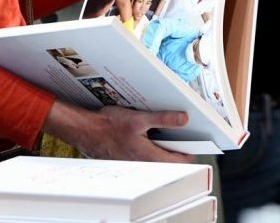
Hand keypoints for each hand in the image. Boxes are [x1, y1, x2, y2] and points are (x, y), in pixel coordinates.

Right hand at [42, 102, 194, 162]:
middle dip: (175, 145)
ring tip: (162, 128)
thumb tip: (183, 119)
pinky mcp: (126, 156)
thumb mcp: (138, 119)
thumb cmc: (108, 126)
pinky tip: (144, 130)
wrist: (85, 130)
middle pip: (168, 158)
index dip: (189, 151)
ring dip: (161, 143)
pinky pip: (144, 152)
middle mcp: (143, 162)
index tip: (194, 140)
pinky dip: (148, 142)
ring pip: (155, 155)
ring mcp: (134, 160)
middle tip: (180, 131)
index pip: (179, 161)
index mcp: (150, 156)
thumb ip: (163, 119)